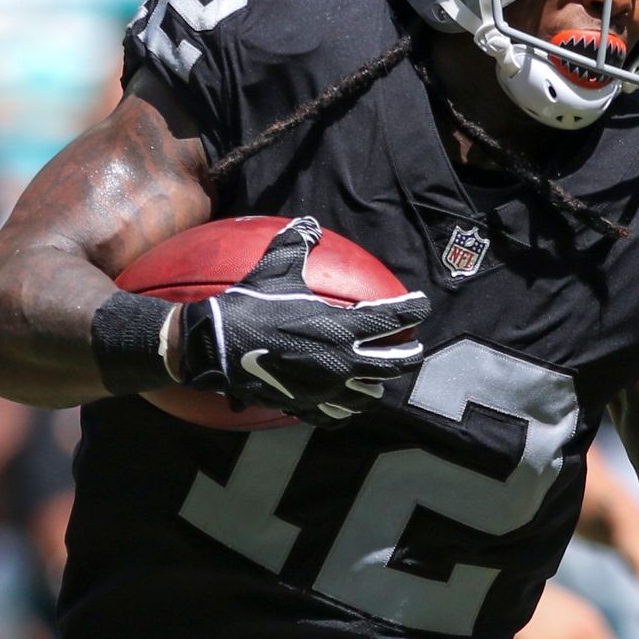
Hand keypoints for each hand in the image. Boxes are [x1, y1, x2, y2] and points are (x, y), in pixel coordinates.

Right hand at [179, 217, 430, 420]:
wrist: (217, 346)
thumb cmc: (250, 305)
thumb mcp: (276, 268)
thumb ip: (297, 244)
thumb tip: (309, 223)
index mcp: (342, 327)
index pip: (393, 319)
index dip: (413, 309)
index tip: (422, 305)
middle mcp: (342, 362)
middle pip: (394, 364)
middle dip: (410, 356)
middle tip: (416, 349)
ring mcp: (326, 389)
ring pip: (369, 394)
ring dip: (379, 384)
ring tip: (381, 379)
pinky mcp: (306, 405)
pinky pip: (336, 415)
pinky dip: (345, 410)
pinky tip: (347, 405)